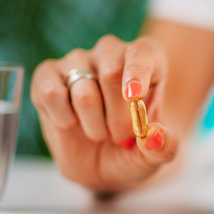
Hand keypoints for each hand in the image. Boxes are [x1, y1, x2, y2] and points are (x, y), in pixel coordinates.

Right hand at [31, 35, 177, 192]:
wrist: (104, 161)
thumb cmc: (136, 148)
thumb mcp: (158, 153)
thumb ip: (166, 146)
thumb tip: (154, 135)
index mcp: (148, 59)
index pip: (142, 53)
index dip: (138, 73)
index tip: (134, 97)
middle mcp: (112, 52)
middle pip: (112, 73)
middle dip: (119, 118)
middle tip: (123, 138)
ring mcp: (78, 60)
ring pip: (84, 90)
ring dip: (94, 125)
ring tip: (100, 133)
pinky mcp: (47, 75)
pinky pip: (51, 93)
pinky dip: (64, 118)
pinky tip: (72, 123)